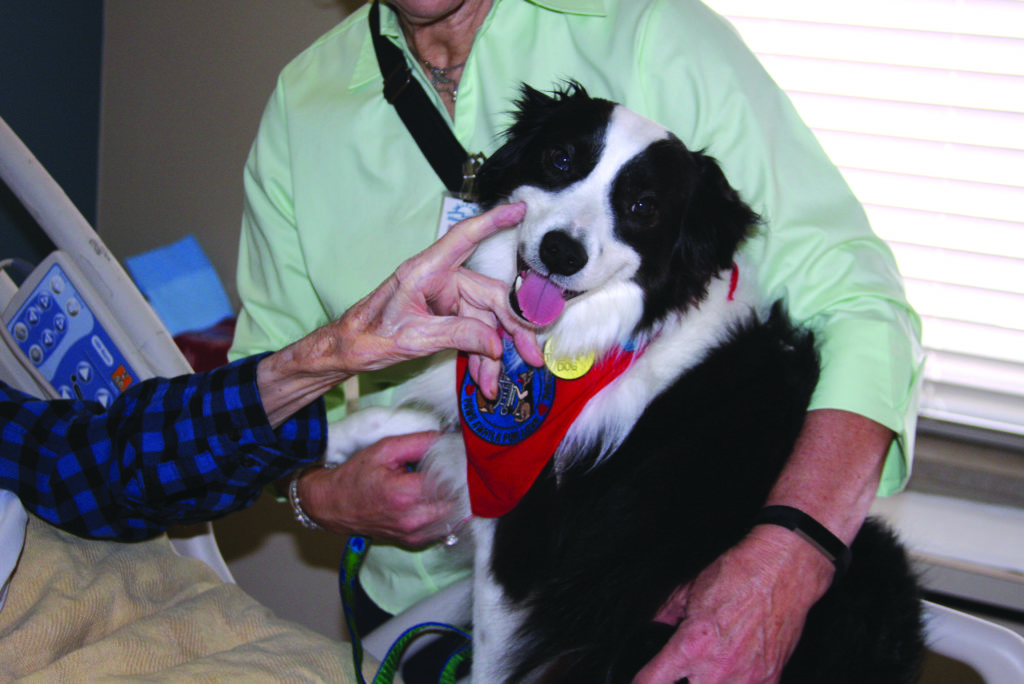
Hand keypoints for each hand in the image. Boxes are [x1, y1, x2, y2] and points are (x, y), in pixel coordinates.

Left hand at [258, 203, 542, 424]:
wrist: (348, 350)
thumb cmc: (368, 336)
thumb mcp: (413, 338)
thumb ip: (457, 335)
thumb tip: (495, 343)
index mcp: (427, 271)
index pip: (464, 238)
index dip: (493, 222)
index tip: (519, 209)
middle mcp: (441, 280)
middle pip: (491, 298)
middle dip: (513, 330)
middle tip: (532, 357)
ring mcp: (446, 298)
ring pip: (486, 322)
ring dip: (495, 354)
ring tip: (498, 383)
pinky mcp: (446, 316)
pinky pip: (474, 333)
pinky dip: (481, 356)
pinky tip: (486, 379)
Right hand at [297, 431, 454, 546]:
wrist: (333, 506)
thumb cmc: (356, 476)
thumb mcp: (384, 450)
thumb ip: (418, 443)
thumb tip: (446, 438)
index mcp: (405, 494)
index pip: (450, 479)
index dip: (457, 464)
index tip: (457, 454)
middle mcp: (413, 519)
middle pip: (457, 499)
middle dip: (458, 481)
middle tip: (452, 467)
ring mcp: (414, 534)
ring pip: (454, 514)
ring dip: (453, 497)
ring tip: (440, 482)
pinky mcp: (415, 541)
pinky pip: (443, 526)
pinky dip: (444, 512)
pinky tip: (433, 498)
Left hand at [633, 525, 833, 683]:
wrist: (782, 571)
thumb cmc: (739, 575)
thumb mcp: (687, 589)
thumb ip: (665, 614)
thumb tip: (653, 626)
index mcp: (692, 645)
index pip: (651, 682)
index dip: (639, 683)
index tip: (639, 682)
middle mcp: (717, 669)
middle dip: (677, 682)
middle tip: (678, 670)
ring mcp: (746, 680)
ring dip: (705, 683)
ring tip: (705, 670)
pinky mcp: (769, 680)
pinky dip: (734, 683)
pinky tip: (730, 671)